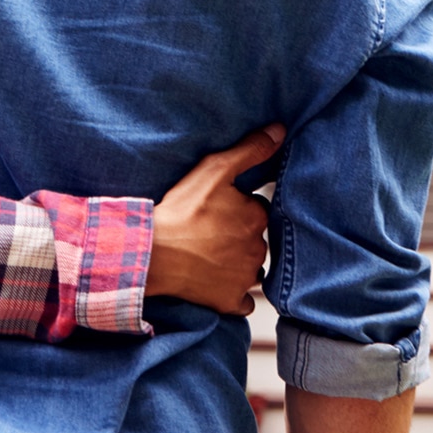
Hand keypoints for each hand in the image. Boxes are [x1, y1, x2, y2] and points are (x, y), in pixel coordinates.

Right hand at [148, 124, 283, 314]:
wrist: (153, 254)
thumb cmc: (181, 211)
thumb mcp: (214, 170)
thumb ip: (249, 151)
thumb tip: (279, 131)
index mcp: (256, 218)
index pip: (257, 210)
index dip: (239, 208)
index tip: (219, 209)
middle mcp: (257, 249)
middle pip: (255, 239)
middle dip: (240, 236)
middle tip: (211, 232)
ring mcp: (245, 278)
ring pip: (251, 268)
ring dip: (238, 263)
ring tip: (211, 256)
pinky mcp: (230, 301)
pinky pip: (242, 300)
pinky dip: (234, 293)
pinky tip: (216, 282)